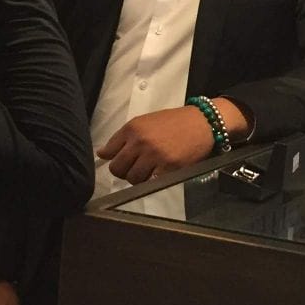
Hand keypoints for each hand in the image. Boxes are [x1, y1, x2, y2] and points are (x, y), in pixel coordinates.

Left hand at [97, 106, 217, 184]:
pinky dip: (152, 181)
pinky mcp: (168, 168)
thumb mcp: (145, 122)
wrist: (202, 122)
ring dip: (138, 178)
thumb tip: (102, 153)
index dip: (113, 159)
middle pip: (117, 168)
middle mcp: (140, 141)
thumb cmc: (174, 121)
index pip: (109, 151)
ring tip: (148, 170)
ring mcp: (154, 156)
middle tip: (134, 168)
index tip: (120, 161)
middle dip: (123, 171)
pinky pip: (150, 183)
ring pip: (132, 178)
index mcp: (132, 128)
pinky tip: (158, 173)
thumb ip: (124, 137)